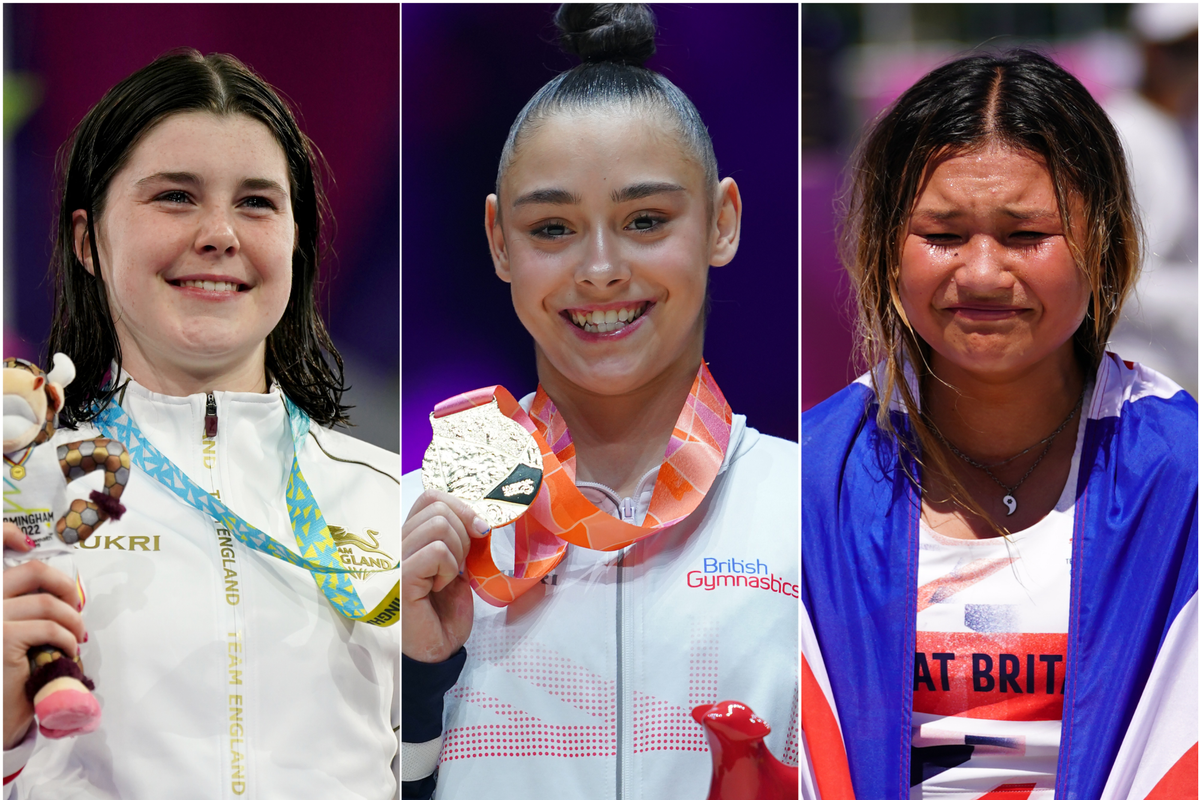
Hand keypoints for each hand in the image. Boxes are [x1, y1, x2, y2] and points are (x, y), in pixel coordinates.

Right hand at [3, 522, 85, 749]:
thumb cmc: (1, 675)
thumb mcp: (9, 633)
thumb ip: (16, 606)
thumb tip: (53, 589)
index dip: (5, 532)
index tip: (25, 541)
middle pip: (31, 571)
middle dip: (63, 585)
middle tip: (74, 605)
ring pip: (46, 603)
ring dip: (71, 619)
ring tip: (76, 636)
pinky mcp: (2, 639)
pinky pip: (51, 628)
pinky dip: (68, 638)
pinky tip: (69, 651)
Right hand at [401, 491, 488, 662]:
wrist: (436, 649)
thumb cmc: (443, 611)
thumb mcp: (457, 565)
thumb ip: (458, 538)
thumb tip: (478, 518)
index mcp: (408, 536)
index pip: (431, 497)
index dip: (461, 508)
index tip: (479, 531)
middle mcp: (395, 543)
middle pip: (438, 508)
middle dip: (463, 534)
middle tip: (457, 565)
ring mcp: (393, 558)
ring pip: (439, 526)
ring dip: (456, 553)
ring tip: (445, 578)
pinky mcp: (399, 575)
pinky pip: (437, 551)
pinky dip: (447, 569)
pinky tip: (437, 588)